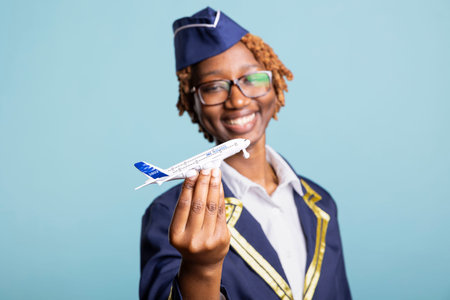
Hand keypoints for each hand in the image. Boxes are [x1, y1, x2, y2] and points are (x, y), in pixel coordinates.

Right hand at [169, 168, 229, 298]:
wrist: (202, 263)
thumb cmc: (189, 238)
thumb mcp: (180, 228)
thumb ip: (185, 207)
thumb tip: (193, 177)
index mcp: (176, 236)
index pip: (183, 206)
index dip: (188, 187)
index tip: (192, 172)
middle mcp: (192, 239)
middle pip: (199, 205)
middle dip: (203, 184)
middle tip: (206, 168)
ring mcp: (208, 240)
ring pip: (212, 207)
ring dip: (214, 186)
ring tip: (215, 172)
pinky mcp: (222, 239)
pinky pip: (222, 212)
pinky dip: (220, 196)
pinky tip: (219, 185)